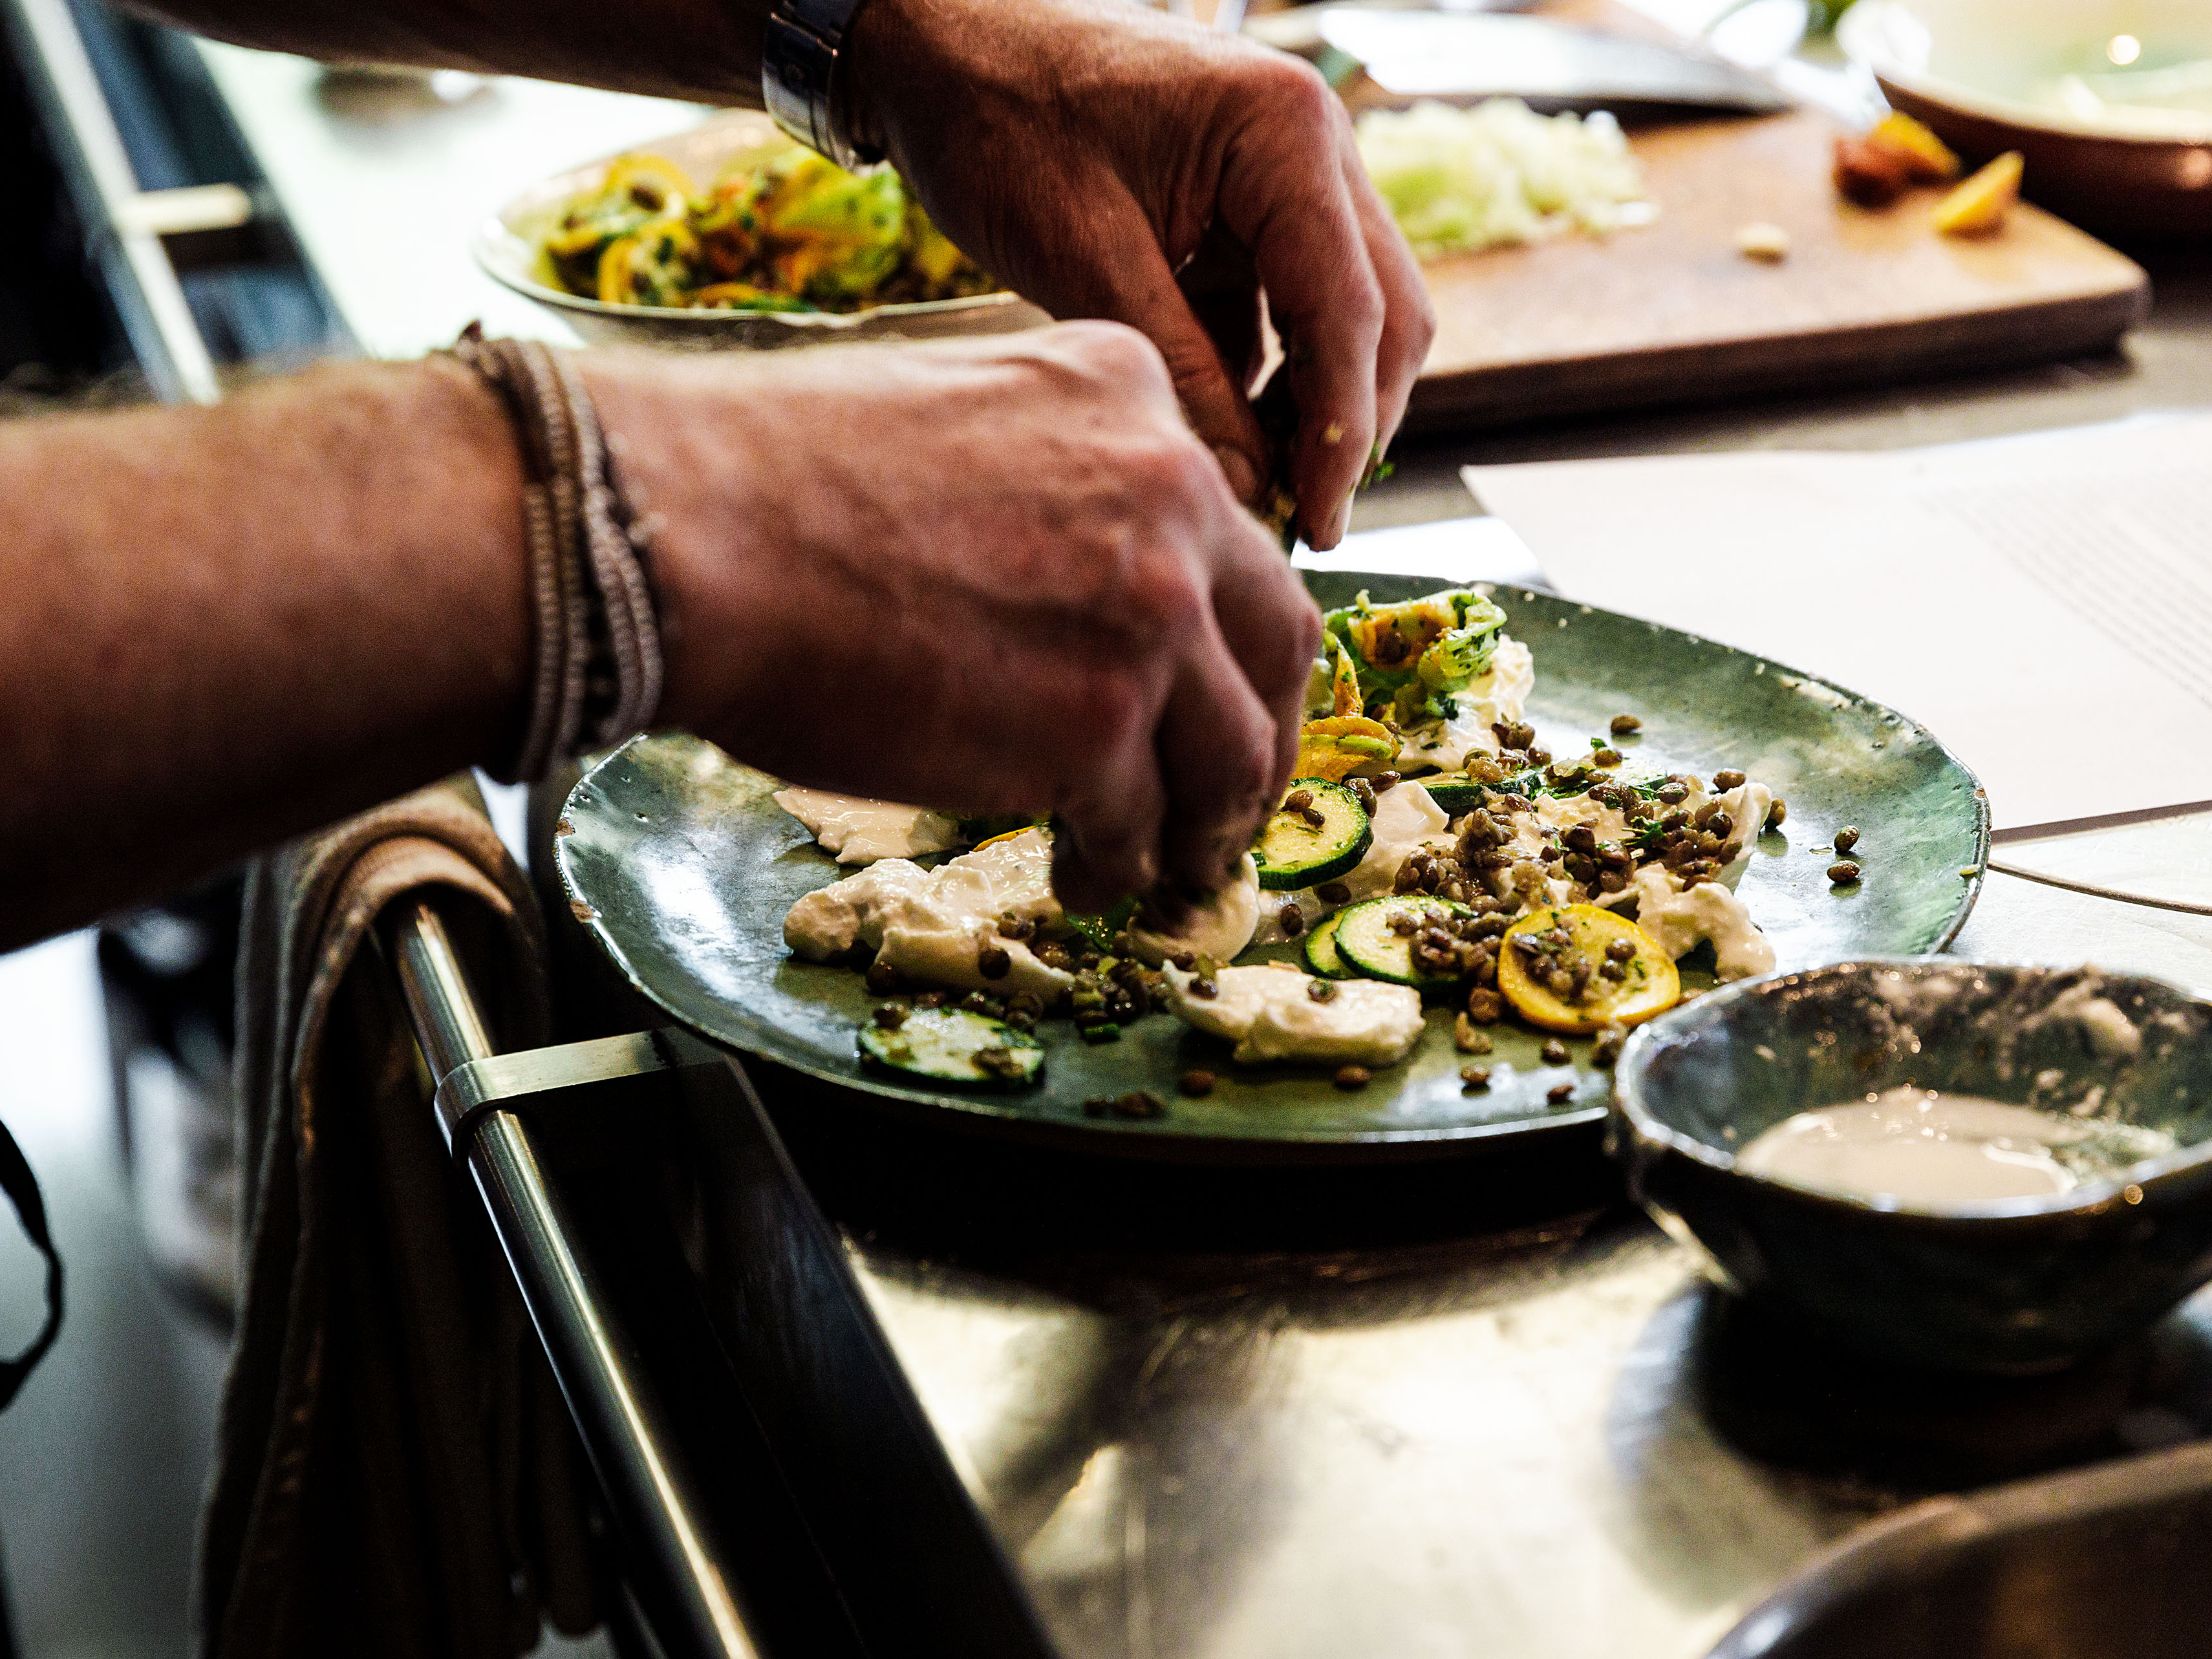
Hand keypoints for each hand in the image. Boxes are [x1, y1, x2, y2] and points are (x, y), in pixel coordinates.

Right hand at [579, 325, 1321, 910]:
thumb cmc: (765, 476)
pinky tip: (1082, 876)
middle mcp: (1169, 490)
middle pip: (1276, 640)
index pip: (1224, 530)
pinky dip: (1118, 864)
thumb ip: (1049, 481)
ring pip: (1231, 751)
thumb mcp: (954, 415)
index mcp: (1129, 395)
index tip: (1210, 684)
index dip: (1225, 628)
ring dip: (1205, 823)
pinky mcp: (1098, 725)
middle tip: (1232, 797)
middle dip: (1262, 735)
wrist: (683, 529)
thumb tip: (1070, 585)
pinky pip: (1139, 823)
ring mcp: (1148, 610)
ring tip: (1171, 868)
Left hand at [846, 0, 1433, 548]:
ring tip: (1261, 489)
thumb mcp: (1082, 258)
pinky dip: (1268, 376)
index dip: (1342, 433)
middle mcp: (1313, 147)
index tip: (1319, 523)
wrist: (940, 38)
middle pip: (1382, 315)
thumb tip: (1244, 486)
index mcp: (1284, 137)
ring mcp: (1290, 175)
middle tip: (1302, 519)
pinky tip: (1226, 434)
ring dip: (1314, 404)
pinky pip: (1286, 308)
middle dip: (1349, 422)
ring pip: (1347, 315)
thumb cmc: (998, 116)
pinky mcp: (1249, 209)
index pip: (1351, 313)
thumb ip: (1177, 372)